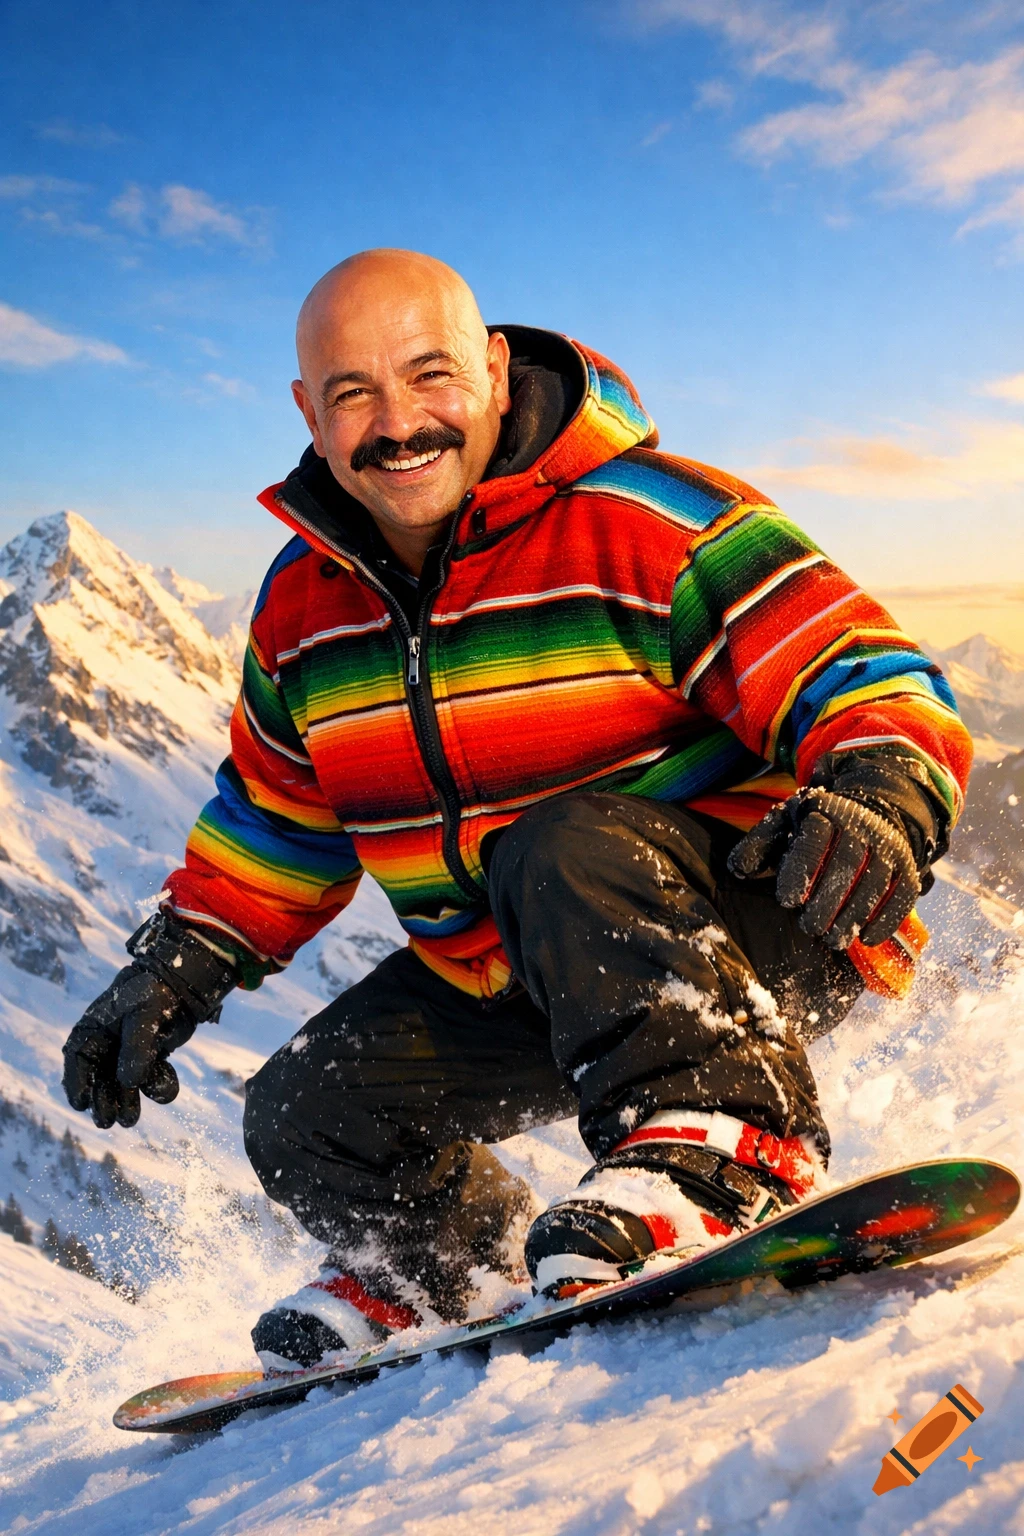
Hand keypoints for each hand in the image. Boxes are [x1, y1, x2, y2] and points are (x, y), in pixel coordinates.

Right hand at [62, 966, 197, 1128]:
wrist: (183, 986)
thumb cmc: (154, 992)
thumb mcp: (144, 1014)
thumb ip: (137, 1048)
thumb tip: (129, 1082)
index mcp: (93, 1029)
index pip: (77, 1058)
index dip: (77, 1082)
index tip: (81, 1103)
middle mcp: (106, 1046)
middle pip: (98, 1079)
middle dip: (102, 1101)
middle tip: (106, 1121)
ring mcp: (127, 1056)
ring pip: (123, 1086)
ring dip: (127, 1102)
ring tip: (130, 1120)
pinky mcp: (148, 1061)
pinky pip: (149, 1080)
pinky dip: (158, 1083)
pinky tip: (167, 1079)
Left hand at [727, 786, 920, 949]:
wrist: (870, 811)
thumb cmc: (816, 828)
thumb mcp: (784, 825)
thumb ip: (759, 846)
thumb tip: (738, 870)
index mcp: (824, 813)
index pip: (813, 842)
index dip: (800, 872)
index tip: (786, 901)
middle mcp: (860, 825)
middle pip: (846, 864)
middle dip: (827, 901)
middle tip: (809, 928)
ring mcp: (887, 845)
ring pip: (875, 882)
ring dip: (854, 915)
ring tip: (833, 940)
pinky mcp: (906, 866)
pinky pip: (902, 894)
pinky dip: (886, 919)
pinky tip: (867, 939)